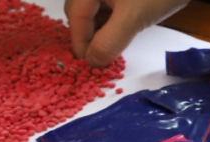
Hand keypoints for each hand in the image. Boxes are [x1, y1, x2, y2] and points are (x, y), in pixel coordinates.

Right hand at [65, 0, 188, 66]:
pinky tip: (119, 34)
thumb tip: (92, 63)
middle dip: (88, 37)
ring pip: (93, 11)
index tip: (88, 67)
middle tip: (98, 60)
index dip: (80, 44)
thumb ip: (109, 40)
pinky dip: (110, 22)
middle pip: (80, 12)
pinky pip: (106, 7)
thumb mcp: (133, 17)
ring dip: (99, 31)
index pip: (76, 16)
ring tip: (109, 50)